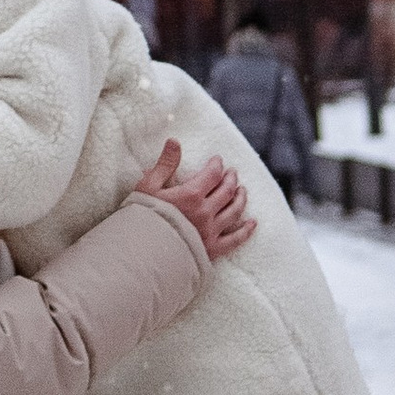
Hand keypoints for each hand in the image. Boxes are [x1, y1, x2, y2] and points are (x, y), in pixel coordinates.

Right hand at [135, 139, 251, 259]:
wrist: (142, 253)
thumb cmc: (142, 219)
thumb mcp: (148, 187)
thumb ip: (165, 164)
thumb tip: (174, 141)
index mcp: (191, 195)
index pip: (212, 174)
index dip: (217, 165)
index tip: (217, 160)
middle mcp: (205, 212)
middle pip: (227, 191)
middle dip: (231, 179)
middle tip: (232, 172)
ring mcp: (211, 232)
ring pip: (234, 212)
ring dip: (240, 198)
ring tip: (242, 191)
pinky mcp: (212, 250)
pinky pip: (234, 240)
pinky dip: (245, 230)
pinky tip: (252, 223)